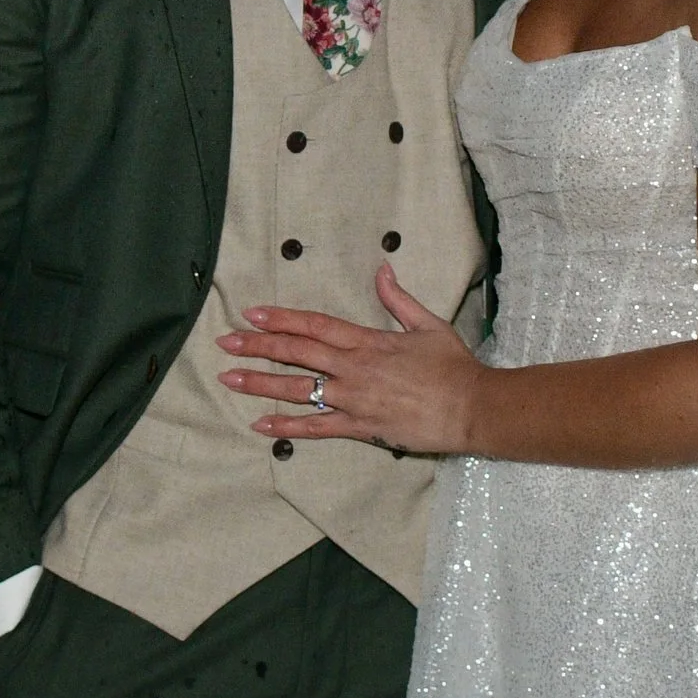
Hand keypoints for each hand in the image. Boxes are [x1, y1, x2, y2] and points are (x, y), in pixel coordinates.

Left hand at [216, 263, 482, 453]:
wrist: (471, 407)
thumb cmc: (453, 366)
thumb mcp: (428, 324)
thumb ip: (399, 300)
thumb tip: (381, 270)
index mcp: (368, 341)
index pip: (315, 325)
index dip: (281, 318)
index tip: (252, 313)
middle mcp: (354, 368)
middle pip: (297, 353)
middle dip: (258, 346)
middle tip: (226, 342)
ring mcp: (354, 399)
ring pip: (298, 389)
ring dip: (261, 383)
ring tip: (230, 379)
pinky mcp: (360, 427)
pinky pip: (316, 427)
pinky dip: (287, 426)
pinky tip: (261, 424)